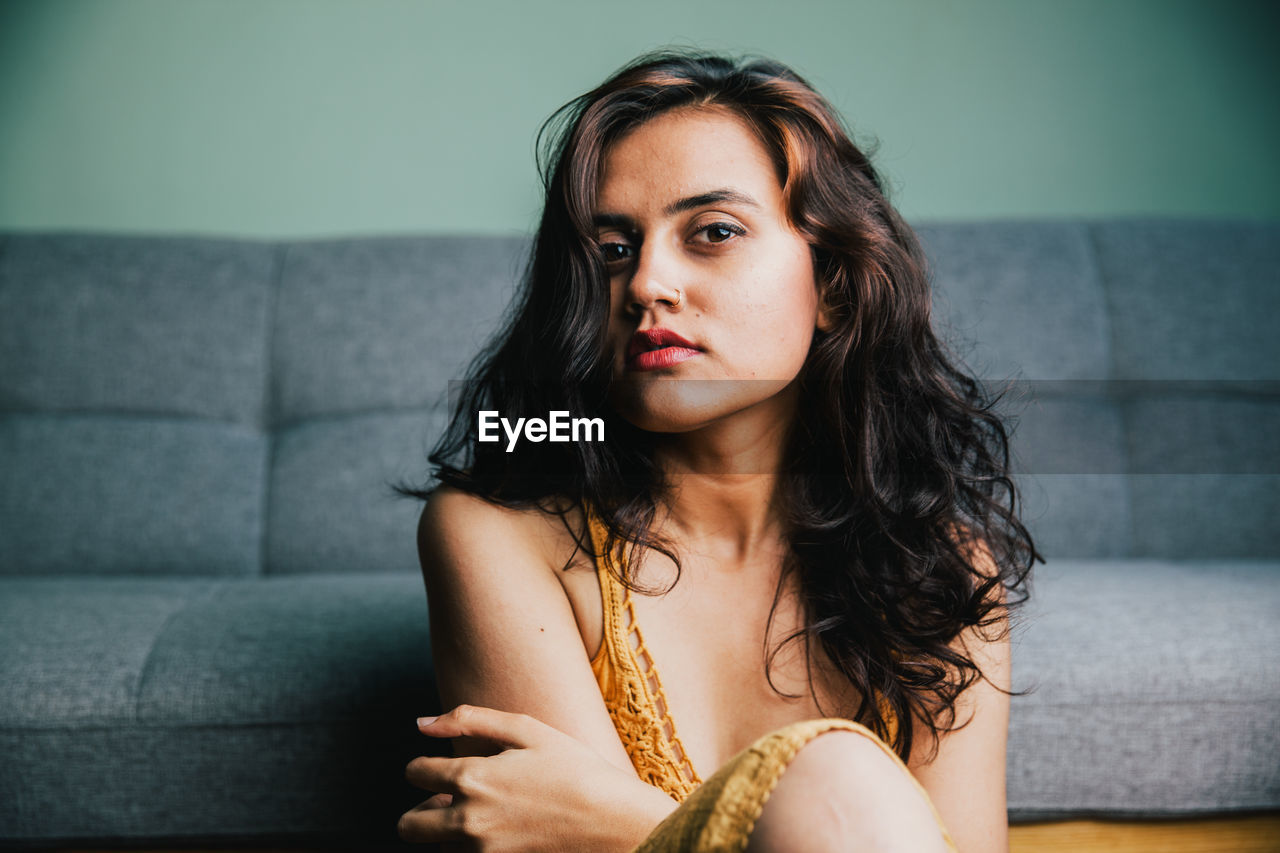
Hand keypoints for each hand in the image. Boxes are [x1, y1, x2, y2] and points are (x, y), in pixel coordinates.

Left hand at [399, 704, 676, 851]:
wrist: (616, 823)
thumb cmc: (576, 769)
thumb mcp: (528, 730)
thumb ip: (469, 720)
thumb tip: (422, 724)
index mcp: (471, 779)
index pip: (414, 772)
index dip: (425, 766)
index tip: (441, 767)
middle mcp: (468, 821)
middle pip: (407, 825)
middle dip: (421, 808)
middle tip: (450, 799)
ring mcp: (482, 852)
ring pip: (436, 847)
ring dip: (447, 832)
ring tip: (484, 817)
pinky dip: (471, 848)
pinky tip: (499, 834)